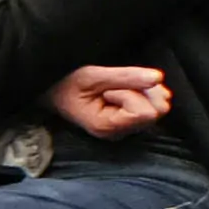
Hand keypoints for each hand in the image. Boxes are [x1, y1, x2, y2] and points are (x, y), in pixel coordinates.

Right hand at [49, 63, 172, 139]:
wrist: (51, 92)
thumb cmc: (66, 84)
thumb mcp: (91, 75)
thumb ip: (125, 76)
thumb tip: (158, 77)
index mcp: (107, 127)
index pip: (145, 112)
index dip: (132, 93)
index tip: (108, 90)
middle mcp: (119, 133)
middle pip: (156, 111)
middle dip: (143, 92)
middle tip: (115, 88)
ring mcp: (125, 130)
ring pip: (158, 107)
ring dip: (144, 91)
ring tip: (117, 89)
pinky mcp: (129, 123)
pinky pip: (153, 107)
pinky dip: (146, 94)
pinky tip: (125, 92)